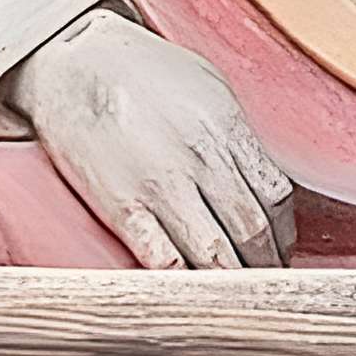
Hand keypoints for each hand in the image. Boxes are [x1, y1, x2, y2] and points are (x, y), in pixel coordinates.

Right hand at [4, 11, 295, 268]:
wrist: (70, 61)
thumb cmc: (141, 71)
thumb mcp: (206, 86)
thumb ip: (237, 137)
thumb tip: (264, 185)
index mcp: (224, 127)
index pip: (276, 196)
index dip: (285, 233)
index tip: (280, 247)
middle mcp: (198, 158)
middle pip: (253, 232)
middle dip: (265, 266)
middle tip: (264, 282)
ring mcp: (159, 185)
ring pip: (215, 255)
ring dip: (230, 282)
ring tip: (234, 293)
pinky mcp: (121, 207)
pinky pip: (162, 260)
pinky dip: (182, 283)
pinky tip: (190, 288)